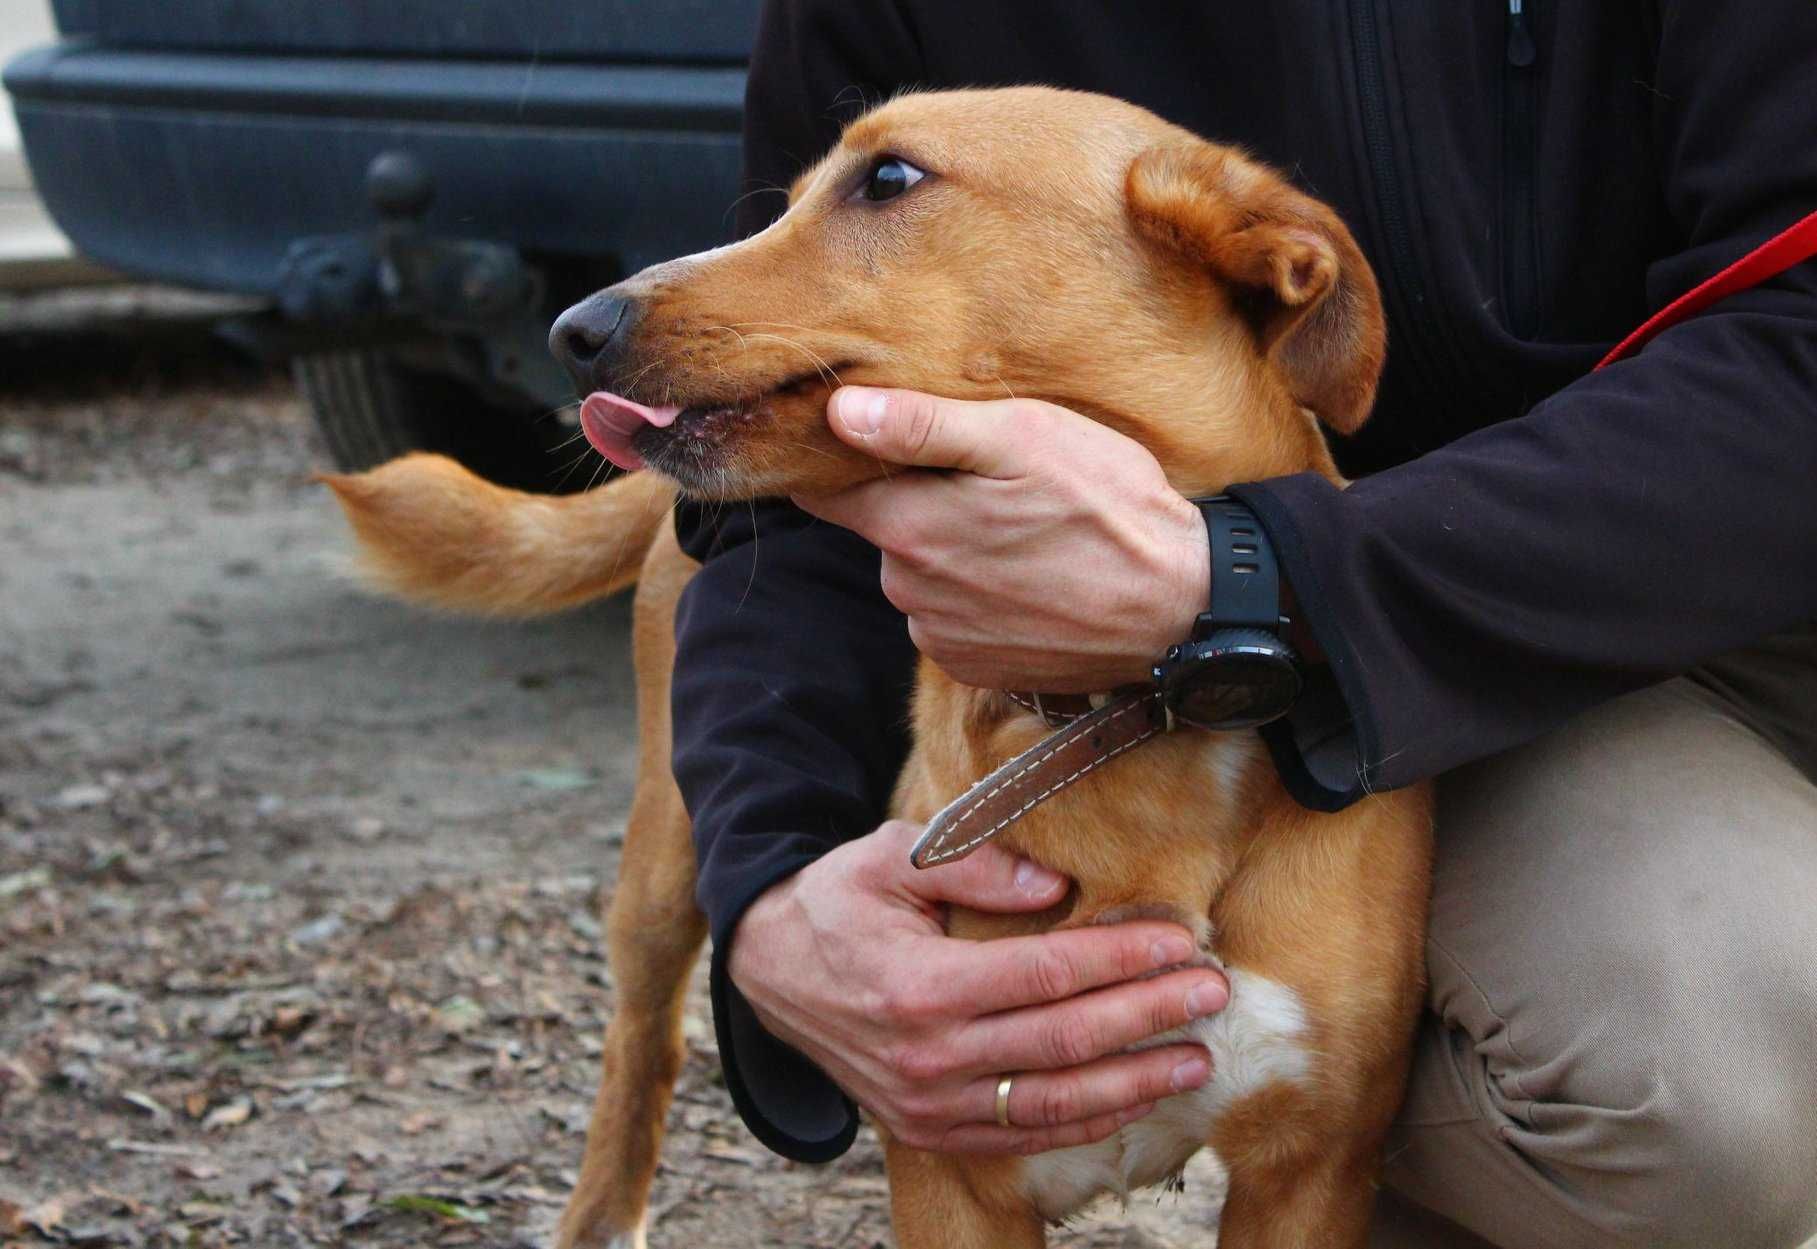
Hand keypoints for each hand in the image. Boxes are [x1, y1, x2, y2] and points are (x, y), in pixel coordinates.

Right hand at [727, 820, 1226, 1155]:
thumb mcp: (889, 857)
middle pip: (1066, 1040)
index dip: (1123, 957)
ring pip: (1054, 1104)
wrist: (769, 970)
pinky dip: (1086, 1124)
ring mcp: (927, 1104)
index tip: (1180, 938)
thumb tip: (1053, 883)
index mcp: (919, 985)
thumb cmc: (838, 902)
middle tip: (1212, 992)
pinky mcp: (929, 1130)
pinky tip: (1136, 1099)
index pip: (1048, 974)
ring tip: (1197, 1060)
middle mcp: (927, 1056)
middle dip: (1150, 1016)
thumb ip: (972, 863)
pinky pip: (1022, 1137)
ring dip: (1135, 1083)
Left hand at [792, 388, 1208, 691]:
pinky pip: (954, 619)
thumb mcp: (1023, 438)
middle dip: (919, 505)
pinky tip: (1033, 578)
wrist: (1181, 606)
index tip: (873, 443)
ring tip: (1025, 532)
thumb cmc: (1109, 508)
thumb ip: (922, 426)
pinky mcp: (978, 670)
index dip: (843, 463)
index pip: (827, 495)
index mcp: (909, 530)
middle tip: (992, 483)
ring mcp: (943, 637)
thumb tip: (839, 412)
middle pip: (884, 533)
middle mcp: (910, 593)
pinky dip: (980, 598)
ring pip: (922, 577)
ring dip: (954, 553)